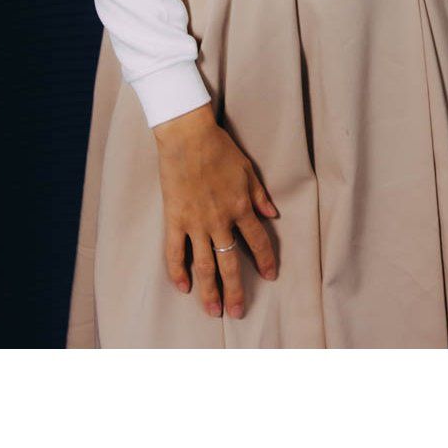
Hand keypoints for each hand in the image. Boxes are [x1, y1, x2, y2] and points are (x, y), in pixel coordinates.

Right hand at [152, 103, 278, 319]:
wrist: (188, 136)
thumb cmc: (219, 148)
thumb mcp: (247, 170)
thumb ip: (259, 196)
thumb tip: (273, 215)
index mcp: (240, 207)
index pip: (257, 241)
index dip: (265, 260)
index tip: (270, 276)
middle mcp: (220, 220)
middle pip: (229, 262)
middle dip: (235, 290)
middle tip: (237, 312)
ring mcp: (195, 222)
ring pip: (203, 264)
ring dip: (209, 289)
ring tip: (213, 310)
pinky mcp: (174, 218)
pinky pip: (174, 251)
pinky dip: (177, 270)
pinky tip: (182, 287)